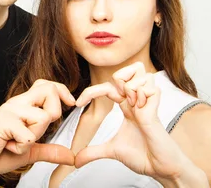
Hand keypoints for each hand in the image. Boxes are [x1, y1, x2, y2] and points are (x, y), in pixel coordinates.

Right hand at [0, 79, 75, 176]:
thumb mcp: (29, 152)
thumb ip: (49, 151)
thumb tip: (70, 156)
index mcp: (23, 106)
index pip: (46, 85)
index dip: (61, 91)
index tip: (70, 104)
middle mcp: (17, 104)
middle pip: (48, 90)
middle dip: (54, 112)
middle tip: (38, 130)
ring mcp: (10, 111)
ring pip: (43, 117)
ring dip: (35, 136)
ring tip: (17, 142)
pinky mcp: (4, 121)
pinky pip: (29, 136)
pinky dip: (22, 148)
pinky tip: (9, 146)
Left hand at [74, 62, 192, 180]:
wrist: (161, 170)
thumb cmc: (144, 157)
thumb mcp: (112, 151)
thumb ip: (93, 152)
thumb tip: (76, 161)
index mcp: (126, 107)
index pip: (107, 87)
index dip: (91, 91)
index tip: (77, 104)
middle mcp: (136, 101)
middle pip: (130, 69)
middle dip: (118, 77)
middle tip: (117, 98)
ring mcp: (148, 102)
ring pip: (140, 72)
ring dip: (130, 86)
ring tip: (134, 106)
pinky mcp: (157, 108)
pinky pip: (150, 87)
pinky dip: (142, 94)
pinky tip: (142, 109)